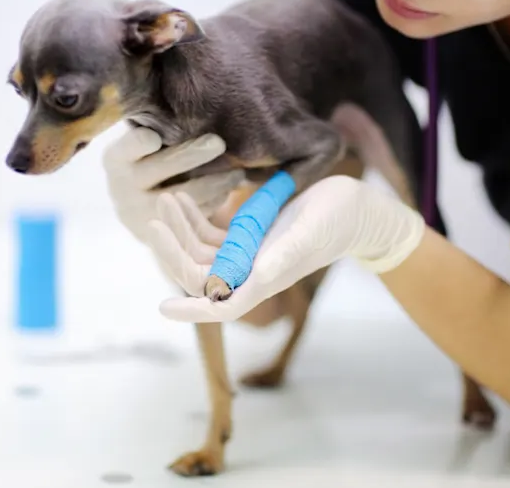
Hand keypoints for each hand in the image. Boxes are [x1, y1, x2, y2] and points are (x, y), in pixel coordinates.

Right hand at [102, 126, 244, 242]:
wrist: (137, 205)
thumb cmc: (148, 161)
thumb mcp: (143, 146)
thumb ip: (158, 131)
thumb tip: (195, 111)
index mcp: (115, 159)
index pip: (127, 148)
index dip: (139, 144)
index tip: (154, 137)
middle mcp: (121, 187)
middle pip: (161, 168)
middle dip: (192, 154)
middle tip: (219, 142)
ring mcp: (139, 213)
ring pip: (183, 195)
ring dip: (215, 182)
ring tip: (238, 172)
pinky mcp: (161, 234)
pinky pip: (193, 217)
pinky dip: (214, 201)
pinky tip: (228, 190)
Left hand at [146, 175, 425, 322]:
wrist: (354, 208)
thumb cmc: (337, 221)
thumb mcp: (308, 235)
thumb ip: (280, 258)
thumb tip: (250, 281)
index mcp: (264, 279)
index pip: (221, 306)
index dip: (192, 311)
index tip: (162, 308)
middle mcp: (251, 271)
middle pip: (200, 274)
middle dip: (174, 251)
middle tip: (154, 219)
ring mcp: (249, 253)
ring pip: (202, 252)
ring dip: (181, 229)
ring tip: (167, 198)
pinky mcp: (250, 235)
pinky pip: (213, 234)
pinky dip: (196, 219)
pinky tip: (185, 198)